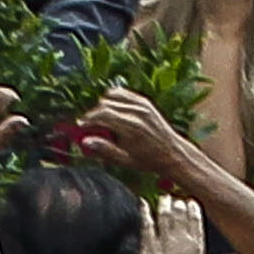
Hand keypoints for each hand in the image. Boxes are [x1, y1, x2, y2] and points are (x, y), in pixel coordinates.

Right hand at [75, 86, 194, 177]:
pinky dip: (114, 98)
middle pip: (105, 104)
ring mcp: (142, 105)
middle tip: (89, 125)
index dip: (88, 119)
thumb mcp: (124, 160)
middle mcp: (137, 112)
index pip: (102, 115)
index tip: (81, 125)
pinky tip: (111, 109)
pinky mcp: (145, 102)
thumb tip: (85, 141)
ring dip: (103, 105)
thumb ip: (104, 149)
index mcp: (131, 127)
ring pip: (113, 96)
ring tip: (100, 118)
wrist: (172, 153)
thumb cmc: (148, 160)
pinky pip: (124, 93)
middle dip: (94, 113)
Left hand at [143, 195, 208, 253]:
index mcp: (196, 246)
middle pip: (180, 215)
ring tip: (164, 198)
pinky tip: (143, 203)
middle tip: (176, 200)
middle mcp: (181, 240)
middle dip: (178, 204)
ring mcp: (164, 242)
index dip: (193, 209)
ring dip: (164, 205)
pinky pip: (147, 226)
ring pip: (165, 217)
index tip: (191, 202)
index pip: (196, 221)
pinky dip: (144, 213)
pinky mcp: (149, 247)